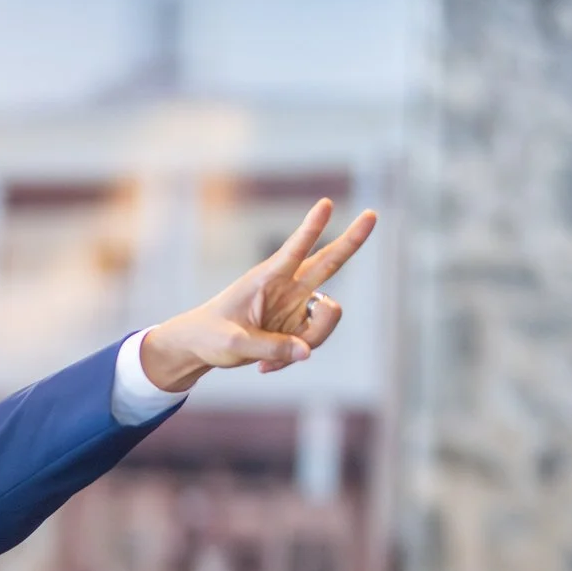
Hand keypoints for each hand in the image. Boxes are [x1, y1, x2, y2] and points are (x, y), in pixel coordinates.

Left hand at [138, 199, 377, 393]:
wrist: (200, 347)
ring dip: (311, 340)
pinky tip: (264, 367)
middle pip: (328, 261)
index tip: (324, 203)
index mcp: (265, 279)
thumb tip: (306, 352)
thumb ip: (269, 348)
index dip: (310, 229)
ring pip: (328, 317)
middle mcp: (287, 288)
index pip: (292, 250)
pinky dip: (293, 358)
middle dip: (352, 240)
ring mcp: (296, 307)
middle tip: (371, 214)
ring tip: (267, 361)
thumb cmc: (210, 336)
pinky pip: (312, 343)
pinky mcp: (299, 327)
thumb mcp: (233, 345)